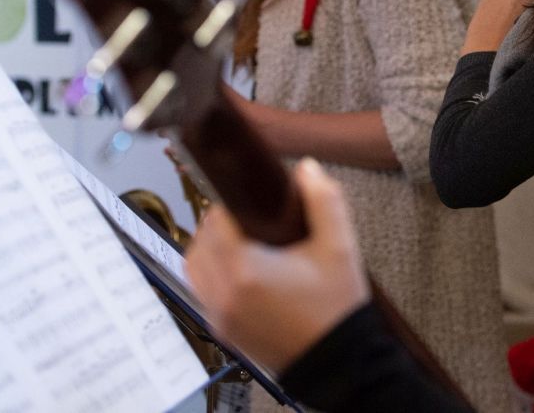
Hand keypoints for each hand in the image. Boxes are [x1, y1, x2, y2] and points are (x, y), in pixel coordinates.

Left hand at [183, 158, 370, 372]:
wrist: (338, 363)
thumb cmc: (337, 306)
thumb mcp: (339, 247)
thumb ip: (324, 200)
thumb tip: (306, 168)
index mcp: (246, 270)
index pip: (217, 221)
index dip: (232, 203)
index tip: (252, 198)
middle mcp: (223, 294)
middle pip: (199, 242)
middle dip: (219, 224)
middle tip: (248, 217)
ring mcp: (219, 316)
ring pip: (194, 267)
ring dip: (209, 248)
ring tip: (240, 240)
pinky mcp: (222, 331)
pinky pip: (201, 292)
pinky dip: (211, 274)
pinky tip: (239, 269)